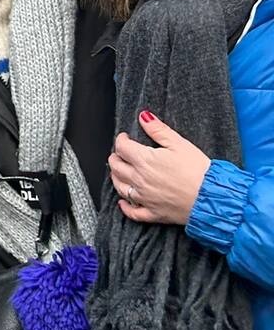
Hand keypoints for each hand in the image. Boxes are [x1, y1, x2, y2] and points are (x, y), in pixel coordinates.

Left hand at [108, 110, 211, 225]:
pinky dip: (125, 207)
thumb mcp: (179, 144)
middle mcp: (139, 179)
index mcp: (144, 160)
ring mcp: (145, 197)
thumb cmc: (199, 171)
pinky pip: (132, 212)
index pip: (121, 147)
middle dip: (116, 157)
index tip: (125, 137)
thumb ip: (158, 130)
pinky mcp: (153, 213)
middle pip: (116, 167)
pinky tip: (123, 203)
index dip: (121, 140)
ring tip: (120, 172)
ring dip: (116, 177)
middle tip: (121, 153)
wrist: (212, 198)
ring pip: (120, 187)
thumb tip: (144, 117)